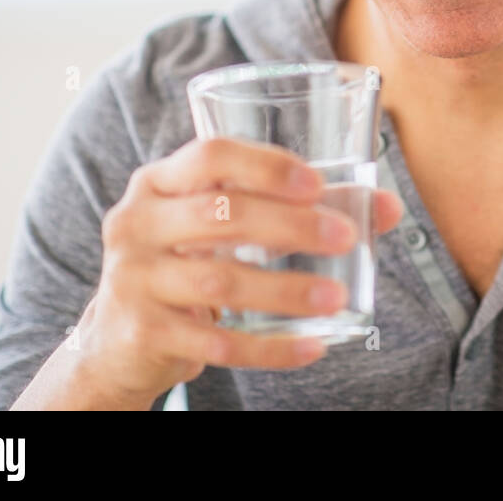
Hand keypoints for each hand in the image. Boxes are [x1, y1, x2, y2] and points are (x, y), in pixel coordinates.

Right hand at [71, 136, 403, 407]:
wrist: (118, 338)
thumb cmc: (190, 259)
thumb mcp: (227, 225)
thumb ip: (303, 208)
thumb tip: (385, 207)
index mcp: (159, 181)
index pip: (210, 156)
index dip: (265, 166)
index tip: (316, 183)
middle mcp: (137, 222)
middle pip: (221, 216)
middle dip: (290, 226)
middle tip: (346, 237)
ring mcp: (134, 279)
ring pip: (220, 281)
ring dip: (286, 290)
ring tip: (337, 296)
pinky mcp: (142, 331)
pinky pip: (217, 341)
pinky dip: (270, 347)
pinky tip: (311, 346)